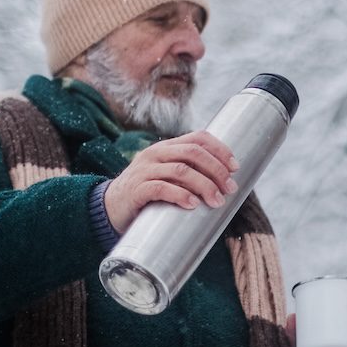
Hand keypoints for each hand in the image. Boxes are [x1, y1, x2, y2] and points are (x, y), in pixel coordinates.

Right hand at [103, 131, 239, 233]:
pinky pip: (160, 188)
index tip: (235, 168)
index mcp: (166, 147)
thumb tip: (226, 183)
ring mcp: (144, 170)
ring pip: (180, 170)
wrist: (110, 207)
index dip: (220, 150)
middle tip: (230, 188)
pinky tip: (193, 204)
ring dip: (204, 185)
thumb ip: (189, 174)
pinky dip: (180, 195)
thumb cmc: (148, 193)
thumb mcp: (168, 176)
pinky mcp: (136, 189)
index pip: (198, 138)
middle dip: (216, 170)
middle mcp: (155, 154)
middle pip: (193, 153)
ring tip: (217, 201)